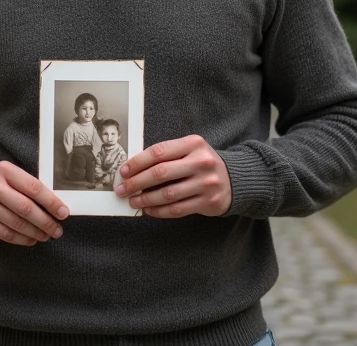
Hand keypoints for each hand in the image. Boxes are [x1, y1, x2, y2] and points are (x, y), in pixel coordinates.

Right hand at [0, 161, 68, 244]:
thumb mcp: (12, 181)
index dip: (51, 201)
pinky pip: (6, 234)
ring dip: (36, 232)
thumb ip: (30, 189)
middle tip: (57, 230)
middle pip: (25, 207)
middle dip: (45, 221)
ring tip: (46, 236)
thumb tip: (58, 207)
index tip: (64, 213)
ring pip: (17, 223)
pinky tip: (32, 239)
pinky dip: (23, 239)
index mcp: (4, 170)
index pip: (33, 187)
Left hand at [114, 135, 231, 217]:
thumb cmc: (201, 163)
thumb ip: (166, 155)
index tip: (123, 171)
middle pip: (160, 173)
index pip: (158, 152)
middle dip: (136, 182)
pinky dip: (159, 211)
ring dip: (146, 199)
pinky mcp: (208, 201)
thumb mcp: (189, 150)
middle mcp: (201, 162)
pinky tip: (149, 210)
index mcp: (193, 143)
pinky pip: (177, 209)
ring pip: (168, 194)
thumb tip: (133, 168)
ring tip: (133, 201)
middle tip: (123, 189)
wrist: (233, 179)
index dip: (137, 162)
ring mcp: (206, 183)